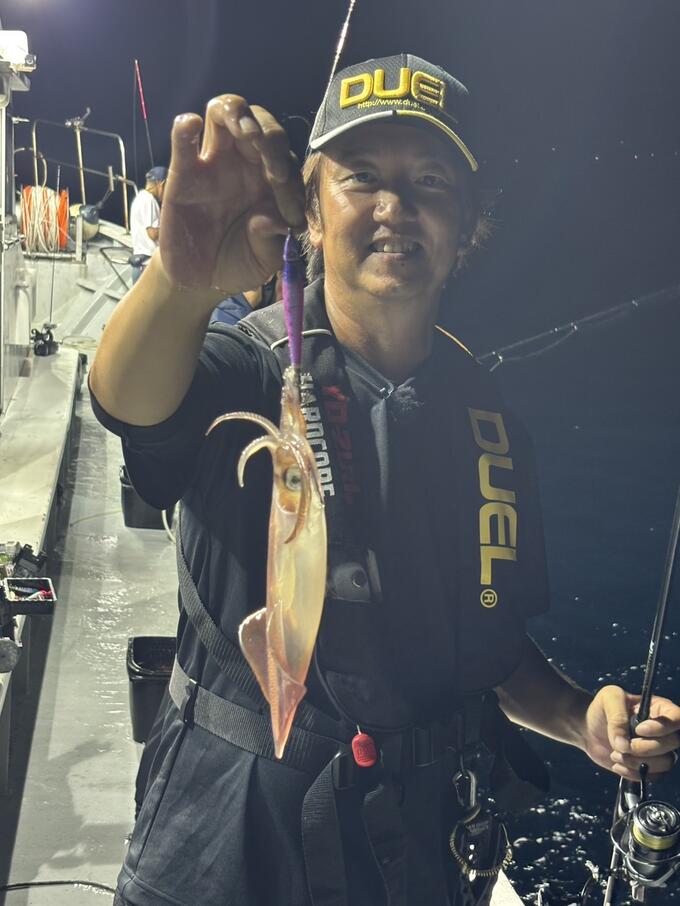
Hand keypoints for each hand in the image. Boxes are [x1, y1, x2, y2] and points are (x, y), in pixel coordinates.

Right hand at [158, 95, 305, 295]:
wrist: (202, 280)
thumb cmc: (239, 262)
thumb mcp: (263, 261)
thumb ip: (272, 242)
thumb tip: (277, 222)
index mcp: (271, 180)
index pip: (287, 160)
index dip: (293, 181)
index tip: (292, 216)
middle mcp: (245, 163)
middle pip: (261, 123)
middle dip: (273, 139)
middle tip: (276, 170)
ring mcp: (213, 163)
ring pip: (225, 113)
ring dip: (239, 115)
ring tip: (247, 133)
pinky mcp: (183, 172)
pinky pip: (182, 140)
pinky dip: (185, 127)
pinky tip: (192, 125)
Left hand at [582, 685, 679, 779]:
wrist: (589, 728)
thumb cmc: (602, 708)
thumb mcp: (609, 698)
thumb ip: (617, 717)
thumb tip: (624, 743)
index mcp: (659, 709)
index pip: (677, 719)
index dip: (662, 727)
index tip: (639, 730)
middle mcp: (663, 730)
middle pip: (673, 743)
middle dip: (645, 748)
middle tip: (623, 745)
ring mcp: (658, 750)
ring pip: (665, 763)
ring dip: (638, 762)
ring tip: (616, 754)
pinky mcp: (649, 766)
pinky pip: (653, 777)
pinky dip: (634, 774)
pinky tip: (617, 764)